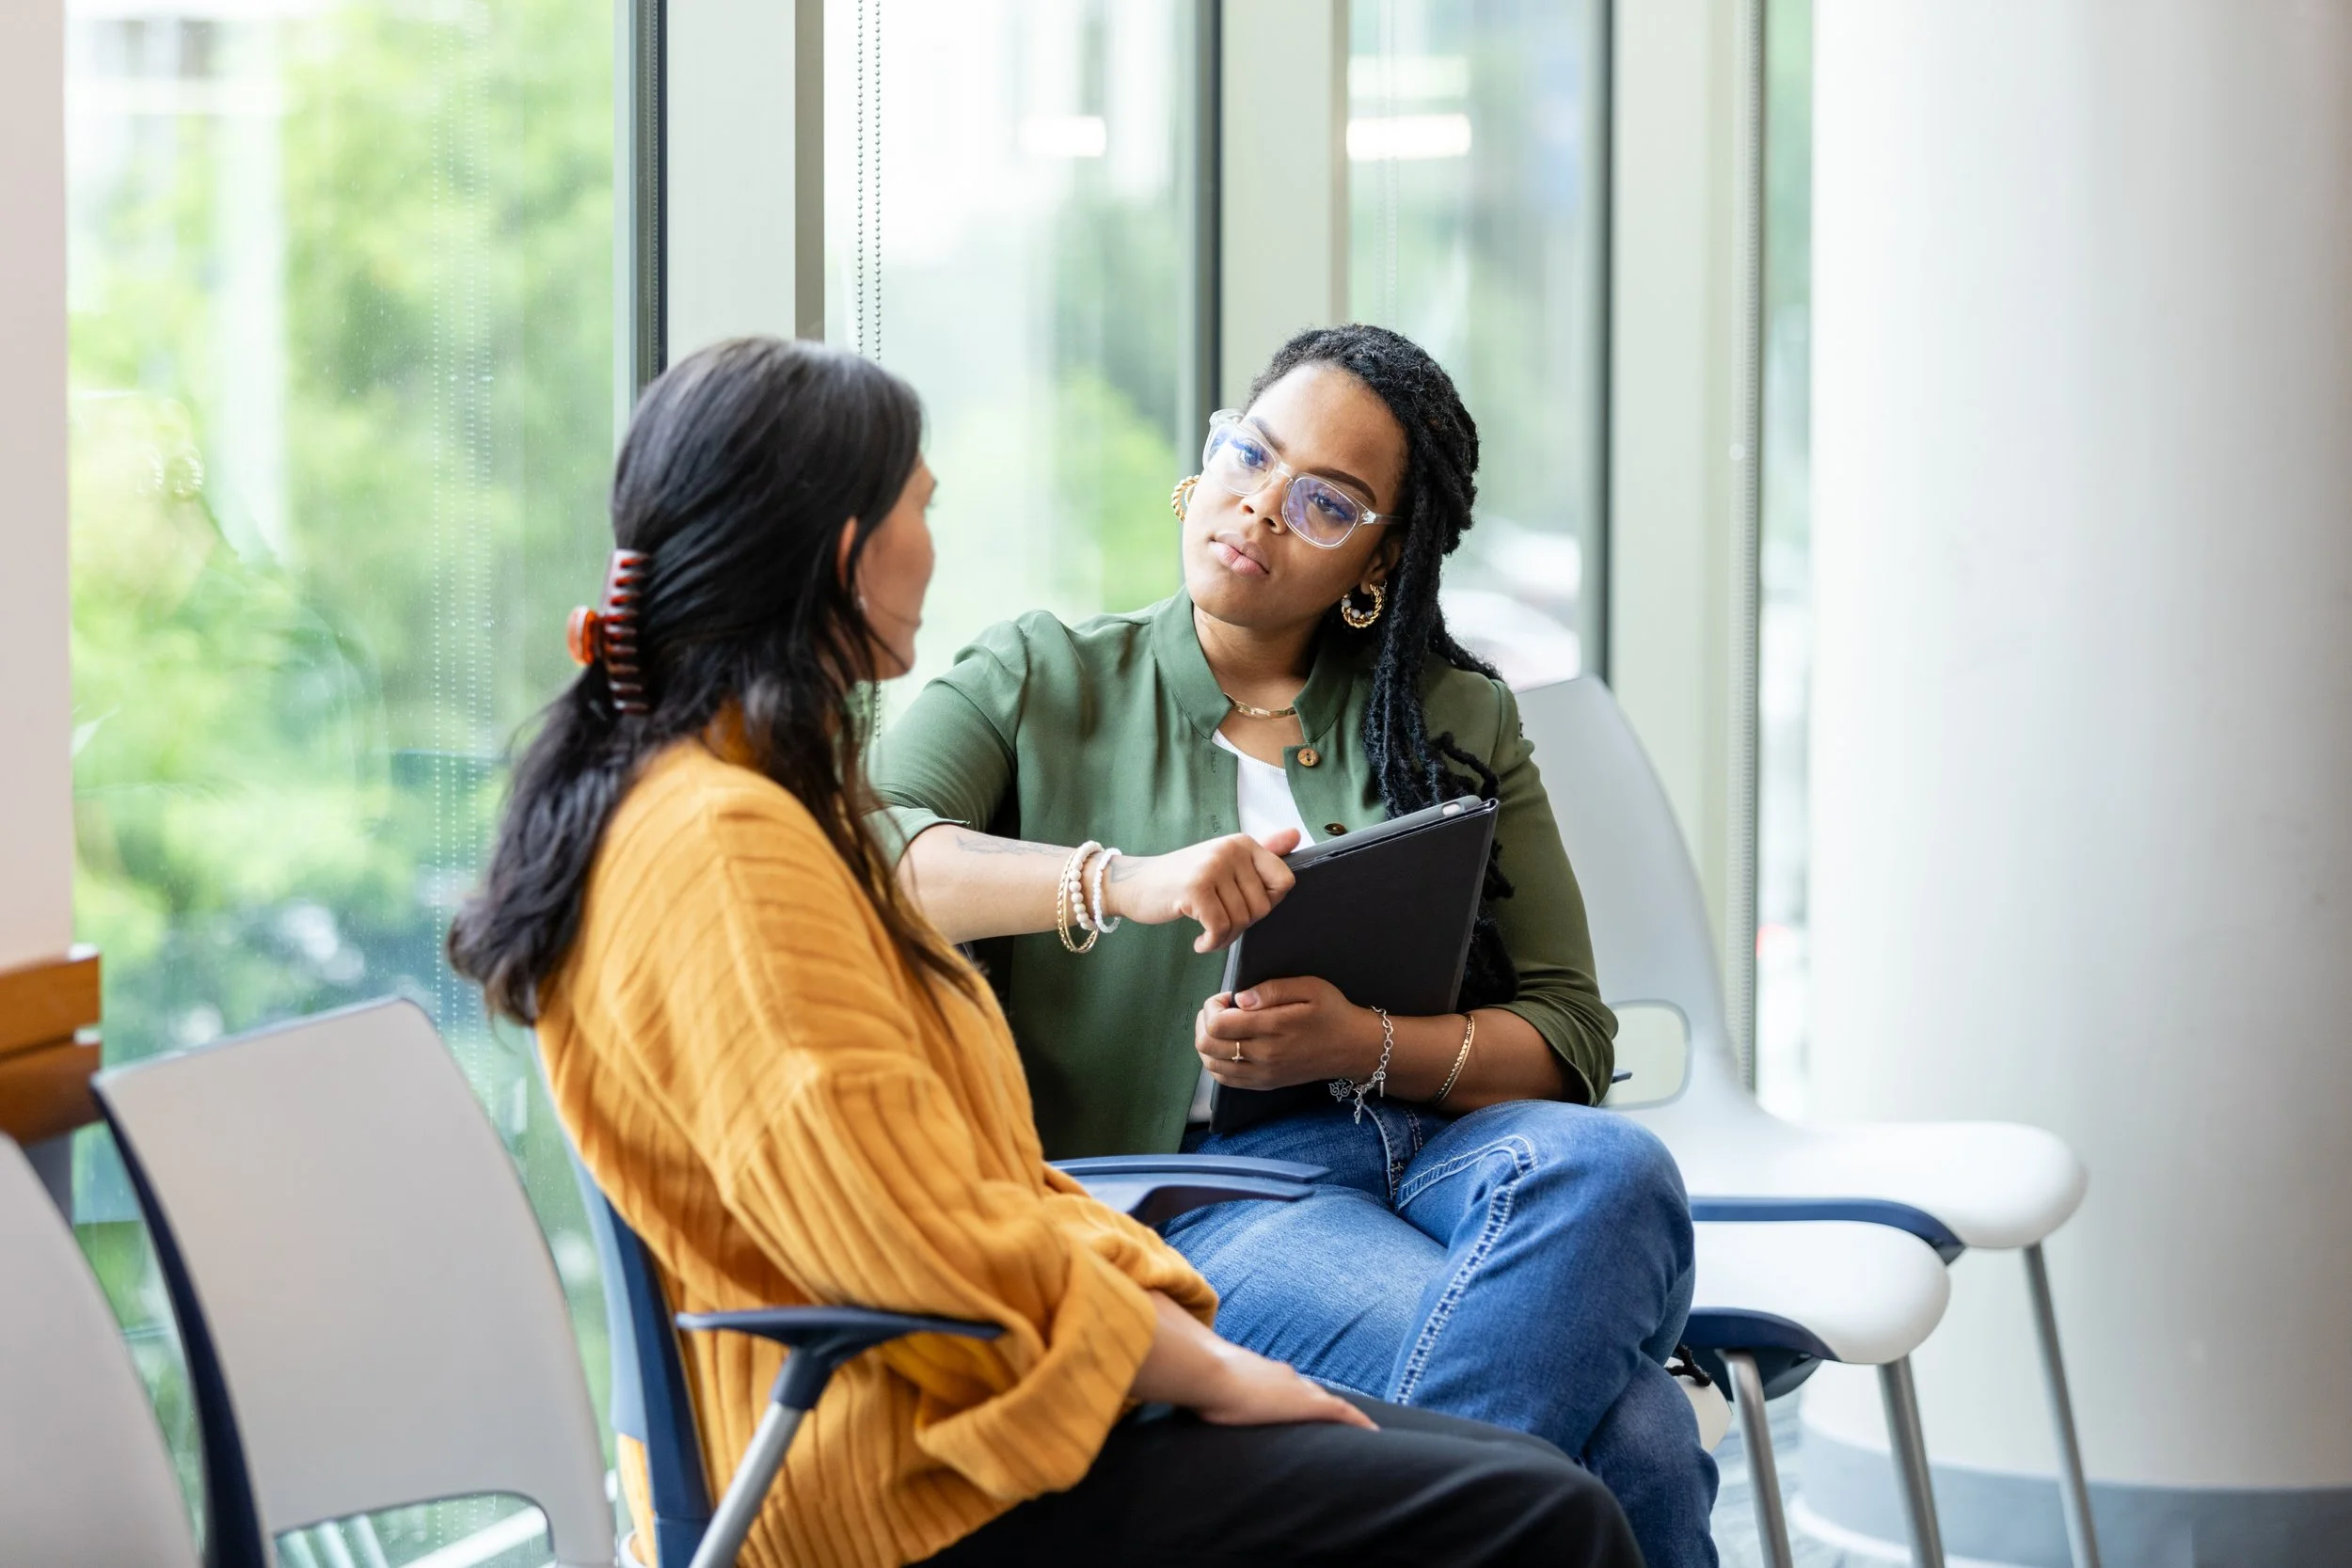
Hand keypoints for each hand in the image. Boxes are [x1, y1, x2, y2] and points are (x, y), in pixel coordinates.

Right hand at [1105, 830, 1299, 952]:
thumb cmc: (1183, 879)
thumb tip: (1296, 834)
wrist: (1135, 884)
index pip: (1284, 881)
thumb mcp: (1224, 861)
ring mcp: (1212, 867)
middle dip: (1242, 925)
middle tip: (1218, 922)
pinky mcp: (1196, 889)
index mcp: (1243, 843)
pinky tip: (1200, 942)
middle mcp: (1231, 850)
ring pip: (1241, 921)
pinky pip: (1221, 929)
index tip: (1243, 905)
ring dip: (1224, 938)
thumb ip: (1263, 851)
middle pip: (1263, 907)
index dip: (1267, 903)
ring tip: (1207, 933)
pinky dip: (1211, 943)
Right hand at [1192, 1344, 1377, 1430]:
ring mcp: (1298, 1389)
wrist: (1211, 1375)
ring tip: (1358, 1429)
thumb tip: (1188, 1400)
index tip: (1305, 1402)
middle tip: (1339, 1419)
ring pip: (1328, 1401)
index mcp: (1263, 1372)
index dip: (1299, 1394)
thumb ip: (1207, 1392)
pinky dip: (1357, 1422)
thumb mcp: (1207, 1389)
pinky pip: (1343, 1413)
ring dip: (1342, 1414)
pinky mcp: (1308, 1404)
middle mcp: (1285, 1376)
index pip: (1288, 1384)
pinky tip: (1372, 1432)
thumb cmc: (1202, 1383)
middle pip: (1312, 1391)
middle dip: (1324, 1403)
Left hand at [1197, 976, 1382, 1090]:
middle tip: (1219, 1009)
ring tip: (1221, 1027)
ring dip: (1206, 1043)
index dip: (1211, 1007)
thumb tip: (1240, 999)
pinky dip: (1215, 1063)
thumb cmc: (1332, 1012)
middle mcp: (1264, 1056)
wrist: (1353, 1048)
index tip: (1226, 997)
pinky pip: (1226, 1080)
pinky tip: (1226, 1047)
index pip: (1218, 1024)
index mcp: (1273, 1029)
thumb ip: (1272, 989)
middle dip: (1204, 1022)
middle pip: (1208, 1046)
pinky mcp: (1265, 1084)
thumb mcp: (1310, 987)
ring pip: (1212, 1066)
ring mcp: (1263, 1074)